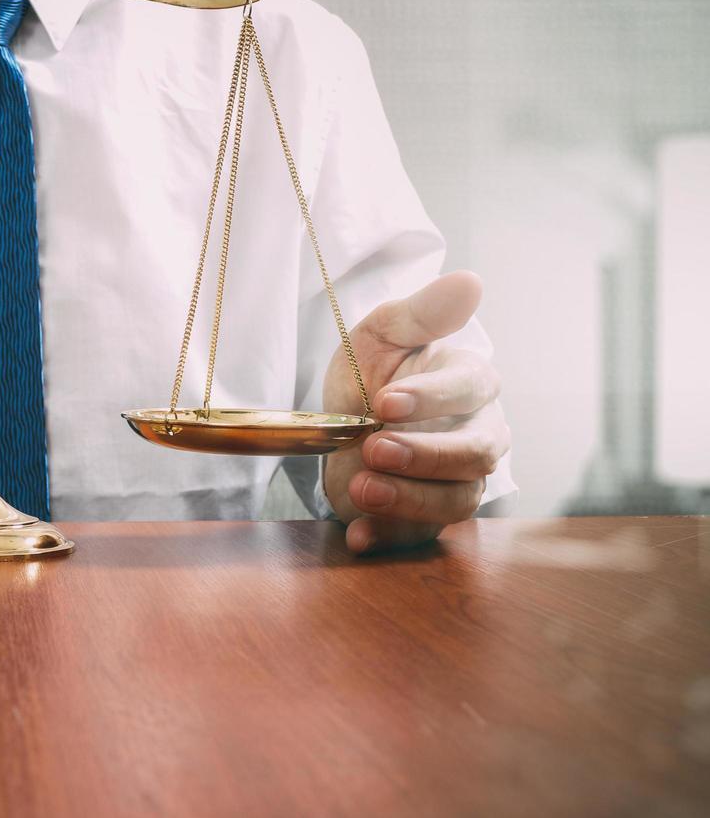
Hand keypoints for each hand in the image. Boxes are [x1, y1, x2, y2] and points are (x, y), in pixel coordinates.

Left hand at [322, 271, 510, 553]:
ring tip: (360, 487)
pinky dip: (388, 536)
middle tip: (373, 448)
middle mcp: (479, 434)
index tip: (386, 402)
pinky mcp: (429, 516)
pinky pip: (421, 534)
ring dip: (408, 497)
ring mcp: (458, 480)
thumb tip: (470, 282)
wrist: (338, 427)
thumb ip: (422, 314)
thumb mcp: (382, 335)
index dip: (432, 398)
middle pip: (476, 452)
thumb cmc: (370, 374)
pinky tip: (357, 533)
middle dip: (424, 454)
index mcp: (471, 382)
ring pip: (457, 498)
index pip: (471, 389)